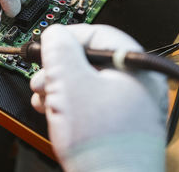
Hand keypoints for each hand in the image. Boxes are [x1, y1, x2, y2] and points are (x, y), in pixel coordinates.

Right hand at [31, 24, 167, 171]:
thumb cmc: (99, 144)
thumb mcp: (69, 84)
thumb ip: (59, 50)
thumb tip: (55, 33)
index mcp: (134, 67)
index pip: (99, 34)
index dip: (68, 37)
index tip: (48, 45)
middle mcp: (136, 84)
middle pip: (88, 60)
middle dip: (58, 68)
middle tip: (42, 78)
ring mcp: (127, 106)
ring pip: (85, 82)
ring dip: (58, 86)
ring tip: (43, 98)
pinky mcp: (115, 123)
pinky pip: (89, 101)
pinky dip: (67, 102)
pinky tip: (52, 109)